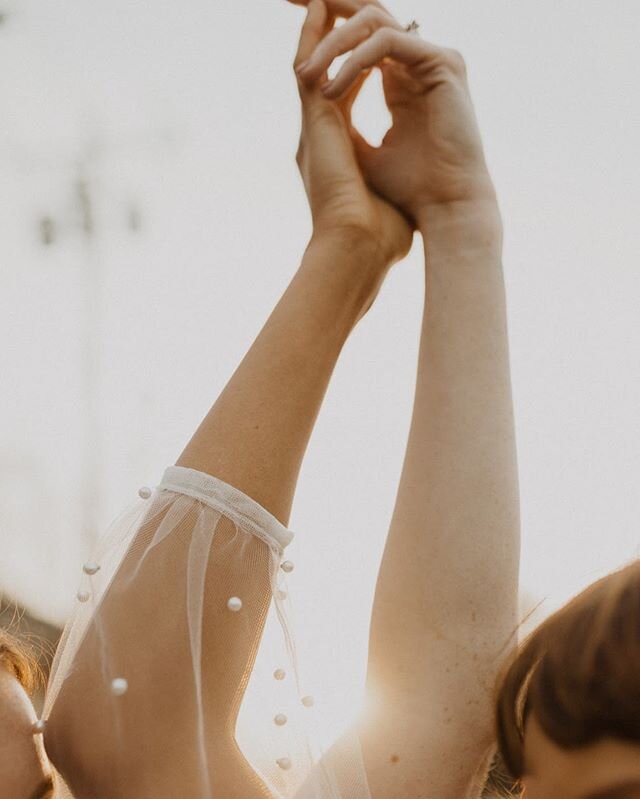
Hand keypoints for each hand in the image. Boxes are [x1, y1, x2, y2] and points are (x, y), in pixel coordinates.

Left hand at [290, 0, 497, 226]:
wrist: (442, 211)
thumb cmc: (406, 192)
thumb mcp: (359, 150)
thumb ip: (342, 118)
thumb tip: (314, 98)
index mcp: (399, 80)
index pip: (360, 35)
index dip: (326, 24)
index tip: (290, 10)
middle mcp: (416, 63)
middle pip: (367, 11)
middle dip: (328, 1)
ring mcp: (430, 61)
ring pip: (373, 20)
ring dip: (332, 44)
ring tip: (306, 77)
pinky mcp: (442, 64)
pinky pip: (387, 42)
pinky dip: (355, 62)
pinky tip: (332, 90)